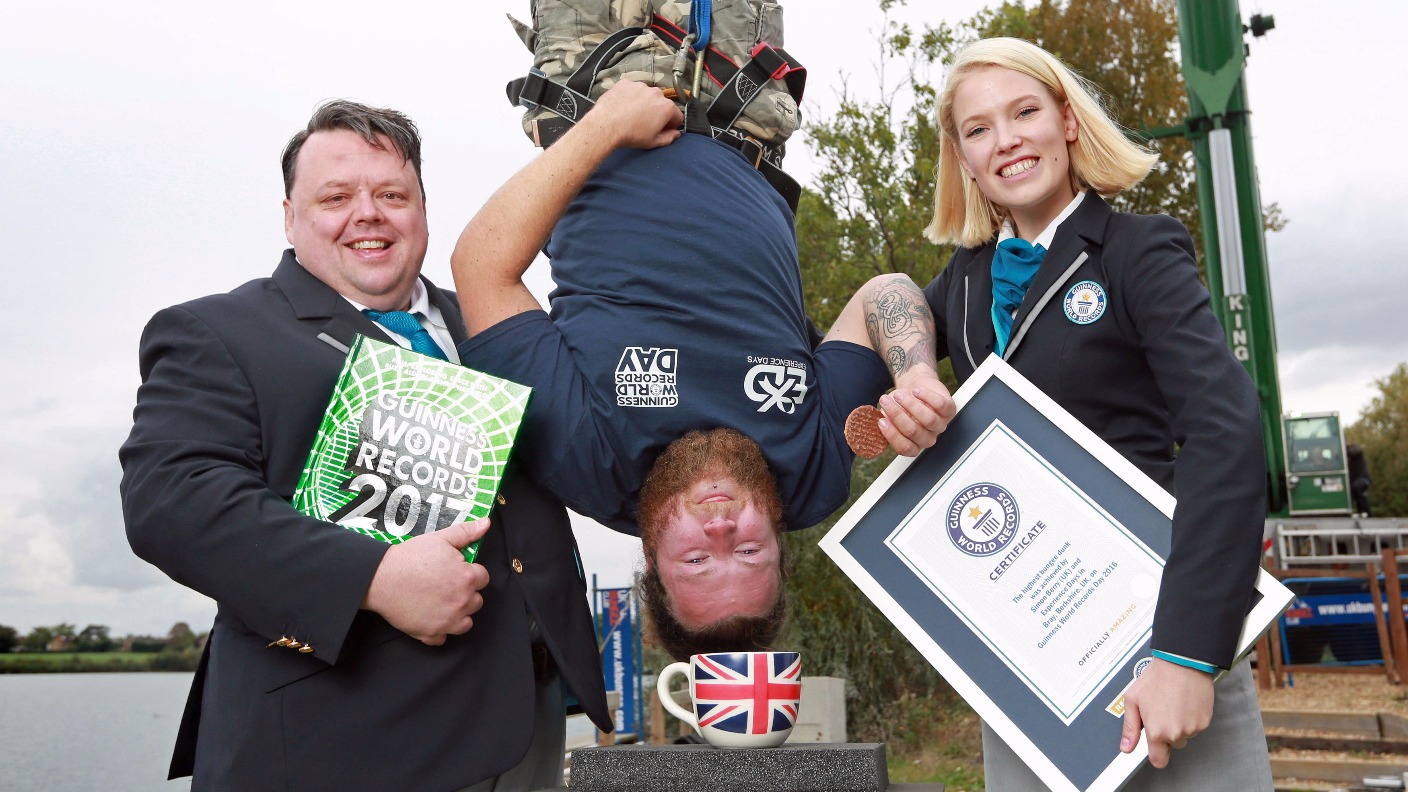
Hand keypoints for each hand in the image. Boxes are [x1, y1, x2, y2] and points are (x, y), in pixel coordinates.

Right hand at [361, 518, 491, 645]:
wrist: (380, 577)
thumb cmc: (410, 557)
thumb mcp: (439, 538)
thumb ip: (466, 532)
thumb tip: (486, 523)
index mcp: (467, 578)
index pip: (483, 578)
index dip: (470, 572)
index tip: (456, 571)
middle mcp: (461, 602)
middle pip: (476, 601)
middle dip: (465, 593)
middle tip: (446, 585)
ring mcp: (447, 621)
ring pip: (466, 622)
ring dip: (458, 614)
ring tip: (441, 602)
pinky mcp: (431, 634)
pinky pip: (443, 638)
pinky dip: (439, 631)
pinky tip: (431, 617)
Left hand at [583, 80, 683, 150]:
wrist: (606, 125)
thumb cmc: (631, 135)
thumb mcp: (653, 142)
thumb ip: (669, 138)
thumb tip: (676, 134)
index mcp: (666, 107)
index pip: (677, 115)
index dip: (671, 124)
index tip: (663, 129)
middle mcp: (656, 92)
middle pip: (661, 102)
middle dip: (657, 111)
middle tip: (645, 122)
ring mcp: (640, 85)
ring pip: (646, 94)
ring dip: (644, 102)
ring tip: (632, 114)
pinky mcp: (626, 83)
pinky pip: (632, 89)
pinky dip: (630, 96)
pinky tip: (623, 106)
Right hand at [878, 375, 956, 455]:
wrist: (915, 387)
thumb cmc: (901, 405)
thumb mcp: (888, 415)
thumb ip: (882, 421)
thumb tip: (870, 425)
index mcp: (913, 445)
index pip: (904, 448)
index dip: (892, 435)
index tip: (881, 420)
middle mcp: (928, 438)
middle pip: (914, 431)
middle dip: (897, 415)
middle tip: (885, 401)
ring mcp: (940, 425)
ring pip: (928, 419)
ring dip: (910, 405)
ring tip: (899, 394)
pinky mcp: (949, 410)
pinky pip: (940, 405)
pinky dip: (926, 396)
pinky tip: (915, 390)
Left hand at [1119, 658, 1214, 767]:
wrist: (1182, 663)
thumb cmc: (1157, 678)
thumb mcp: (1133, 700)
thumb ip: (1130, 727)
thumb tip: (1126, 747)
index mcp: (1157, 732)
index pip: (1158, 760)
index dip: (1157, 754)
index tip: (1156, 746)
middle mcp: (1176, 734)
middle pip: (1172, 745)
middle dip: (1167, 733)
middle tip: (1163, 711)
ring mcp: (1193, 728)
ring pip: (1185, 735)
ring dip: (1180, 725)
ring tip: (1174, 704)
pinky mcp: (1205, 721)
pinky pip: (1196, 726)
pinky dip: (1191, 718)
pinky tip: (1184, 702)